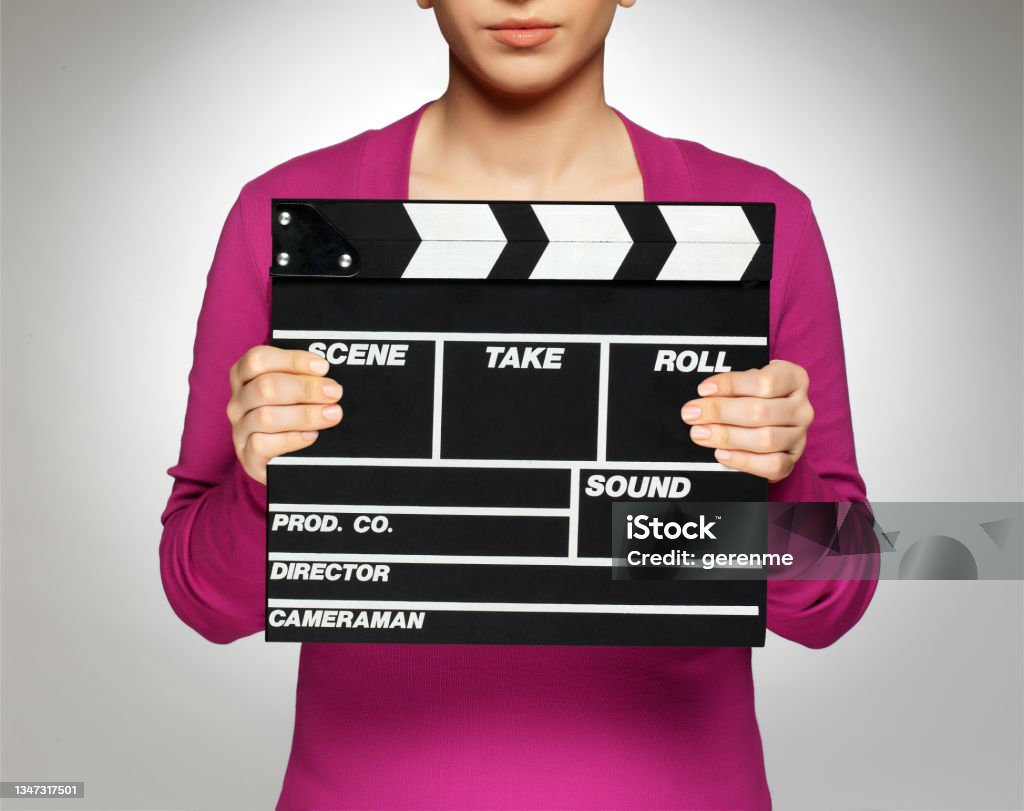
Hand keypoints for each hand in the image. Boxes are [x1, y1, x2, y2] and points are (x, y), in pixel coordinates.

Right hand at [226, 346, 342, 484]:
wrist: (288, 459)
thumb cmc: (294, 416)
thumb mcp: (295, 391)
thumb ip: (304, 378)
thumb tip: (326, 374)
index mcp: (244, 377)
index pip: (258, 359)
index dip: (293, 360)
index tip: (322, 367)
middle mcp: (238, 402)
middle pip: (265, 386)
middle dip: (305, 388)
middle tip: (334, 392)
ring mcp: (240, 430)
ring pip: (265, 417)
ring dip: (305, 414)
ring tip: (331, 414)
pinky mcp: (247, 457)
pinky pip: (262, 445)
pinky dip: (291, 439)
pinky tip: (311, 436)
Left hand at [679, 359, 813, 482]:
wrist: (775, 422)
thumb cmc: (757, 396)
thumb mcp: (748, 383)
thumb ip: (732, 387)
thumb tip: (704, 397)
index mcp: (794, 379)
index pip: (764, 381)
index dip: (730, 385)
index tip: (702, 390)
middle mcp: (802, 408)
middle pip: (760, 411)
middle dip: (719, 413)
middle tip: (691, 415)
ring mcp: (799, 436)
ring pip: (764, 439)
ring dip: (726, 437)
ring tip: (700, 434)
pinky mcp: (792, 460)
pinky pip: (771, 465)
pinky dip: (743, 461)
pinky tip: (721, 454)